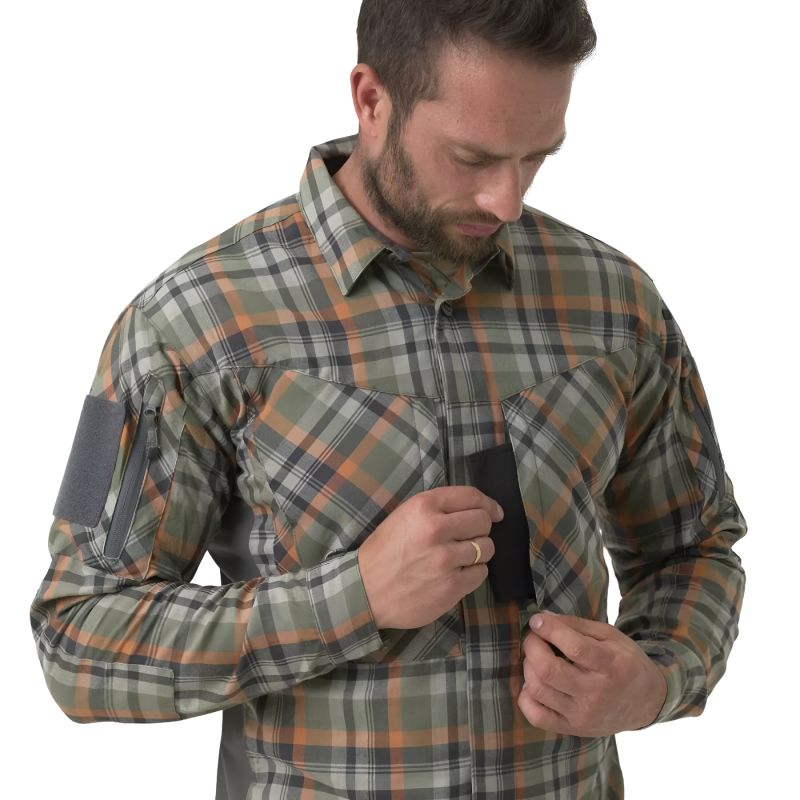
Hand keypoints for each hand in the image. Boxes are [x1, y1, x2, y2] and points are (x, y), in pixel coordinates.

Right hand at [358, 486, 502, 628]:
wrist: (364, 591)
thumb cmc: (385, 551)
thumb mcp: (404, 516)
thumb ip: (437, 508)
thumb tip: (480, 508)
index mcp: (423, 507)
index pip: (471, 497)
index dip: (488, 504)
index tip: (494, 513)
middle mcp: (436, 530)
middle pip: (483, 522)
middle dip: (481, 529)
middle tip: (469, 538)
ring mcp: (444, 560)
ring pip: (486, 548)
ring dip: (478, 552)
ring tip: (460, 558)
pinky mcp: (451, 587)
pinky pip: (481, 573)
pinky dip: (473, 573)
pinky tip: (456, 574)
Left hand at [518, 612, 666, 736]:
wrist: (646, 703)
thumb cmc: (625, 662)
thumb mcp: (610, 635)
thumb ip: (577, 624)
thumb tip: (544, 617)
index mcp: (611, 666)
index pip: (575, 648)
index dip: (550, 630)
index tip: (537, 620)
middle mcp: (596, 694)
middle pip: (549, 670)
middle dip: (532, 647)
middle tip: (534, 637)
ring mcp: (583, 715)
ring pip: (538, 690)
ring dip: (528, 667)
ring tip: (536, 658)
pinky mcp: (573, 729)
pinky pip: (536, 716)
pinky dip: (527, 696)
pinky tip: (536, 683)